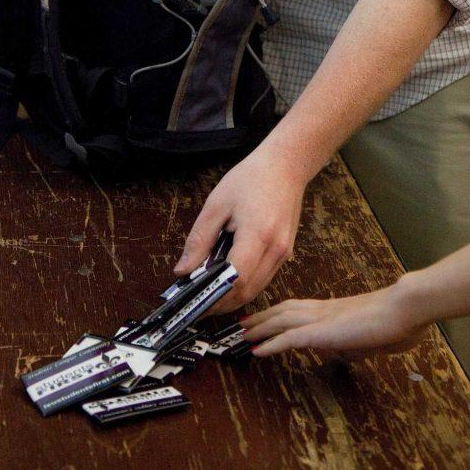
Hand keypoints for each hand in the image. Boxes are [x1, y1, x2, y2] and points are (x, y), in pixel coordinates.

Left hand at [174, 145, 305, 311]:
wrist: (286, 165)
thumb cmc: (252, 178)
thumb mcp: (217, 204)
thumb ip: (199, 240)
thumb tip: (183, 270)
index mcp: (258, 234)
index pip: (235, 279)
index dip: (214, 296)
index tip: (194, 302)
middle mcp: (275, 249)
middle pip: (246, 291)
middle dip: (220, 303)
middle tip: (197, 303)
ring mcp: (283, 253)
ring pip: (256, 290)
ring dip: (233, 297)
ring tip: (209, 293)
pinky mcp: (285, 253)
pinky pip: (264, 279)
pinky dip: (245, 285)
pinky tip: (228, 278)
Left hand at [241, 279, 429, 359]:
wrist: (404, 308)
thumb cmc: (395, 321)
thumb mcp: (369, 336)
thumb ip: (353, 341)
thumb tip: (344, 350)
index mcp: (334, 309)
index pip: (298, 308)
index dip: (278, 313)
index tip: (264, 318)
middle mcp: (323, 309)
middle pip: (283, 310)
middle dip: (261, 317)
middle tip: (240, 324)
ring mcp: (322, 318)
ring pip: (281, 320)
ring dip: (259, 328)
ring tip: (240, 335)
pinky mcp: (323, 331)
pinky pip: (289, 338)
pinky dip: (271, 343)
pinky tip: (257, 351)